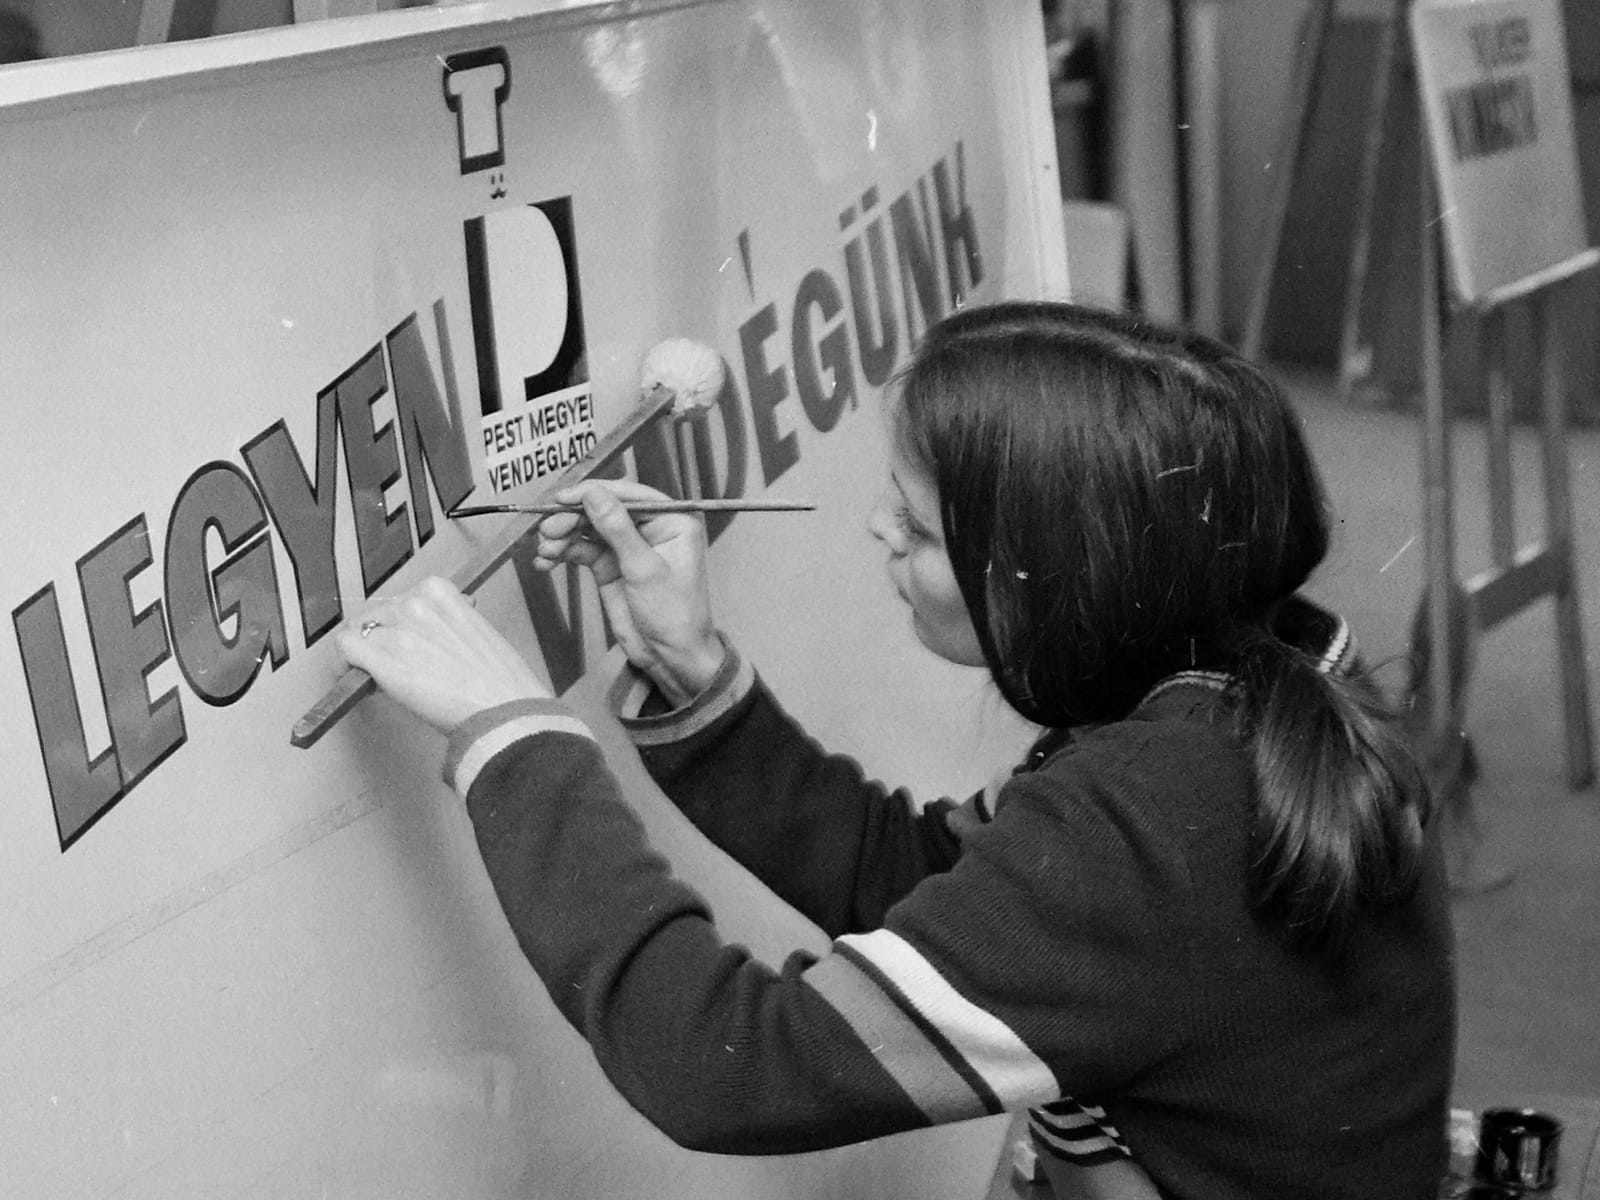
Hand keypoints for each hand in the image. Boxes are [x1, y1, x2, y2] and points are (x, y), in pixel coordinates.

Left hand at [336, 576, 551, 734]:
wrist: (503, 711)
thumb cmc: (500, 680)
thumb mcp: (479, 631)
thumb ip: (450, 621)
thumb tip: (434, 627)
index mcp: (439, 591)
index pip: (403, 599)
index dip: (403, 623)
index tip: (409, 639)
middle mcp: (414, 604)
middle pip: (378, 616)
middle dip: (384, 639)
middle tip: (399, 665)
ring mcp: (396, 632)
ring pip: (359, 632)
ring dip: (367, 654)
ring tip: (384, 678)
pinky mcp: (380, 661)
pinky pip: (344, 648)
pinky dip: (345, 661)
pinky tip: (357, 677)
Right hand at [532, 480, 724, 704]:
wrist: (670, 656)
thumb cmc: (674, 614)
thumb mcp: (645, 569)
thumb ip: (617, 528)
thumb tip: (594, 493)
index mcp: (672, 520)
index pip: (629, 495)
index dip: (594, 493)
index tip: (564, 497)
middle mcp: (649, 528)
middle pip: (603, 509)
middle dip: (573, 518)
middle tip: (549, 529)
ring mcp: (627, 546)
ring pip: (588, 528)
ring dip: (563, 536)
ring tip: (545, 550)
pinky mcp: (610, 565)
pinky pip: (582, 550)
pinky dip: (563, 553)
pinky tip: (546, 560)